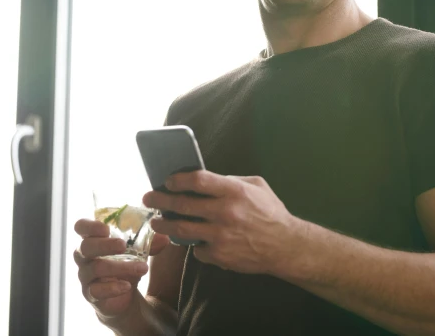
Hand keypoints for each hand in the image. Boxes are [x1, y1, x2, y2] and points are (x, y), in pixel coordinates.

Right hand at [73, 219, 168, 317]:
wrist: (123, 294)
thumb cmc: (125, 263)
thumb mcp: (138, 251)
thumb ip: (149, 243)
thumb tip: (165, 238)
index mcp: (93, 239)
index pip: (81, 227)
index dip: (89, 225)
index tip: (106, 227)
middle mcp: (84, 257)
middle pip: (85, 246)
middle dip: (105, 245)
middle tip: (122, 245)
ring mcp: (86, 276)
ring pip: (95, 268)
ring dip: (120, 267)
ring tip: (143, 268)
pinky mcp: (91, 295)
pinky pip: (96, 291)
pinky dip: (113, 287)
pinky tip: (127, 286)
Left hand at [142, 171, 296, 274]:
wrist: (285, 246)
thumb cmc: (271, 212)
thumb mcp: (256, 186)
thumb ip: (231, 180)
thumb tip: (204, 180)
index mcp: (234, 191)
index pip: (198, 180)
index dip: (178, 180)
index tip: (168, 181)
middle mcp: (225, 212)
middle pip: (183, 205)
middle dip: (161, 201)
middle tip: (148, 198)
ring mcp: (221, 236)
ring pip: (182, 230)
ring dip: (165, 224)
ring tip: (156, 222)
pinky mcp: (220, 255)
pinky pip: (197, 249)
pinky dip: (195, 245)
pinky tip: (195, 241)